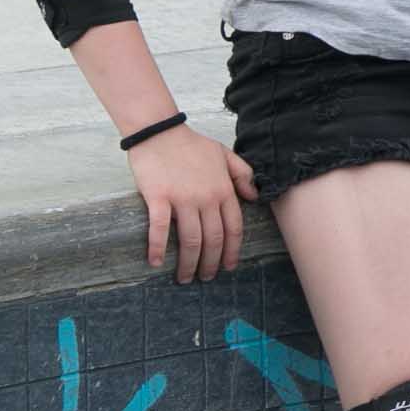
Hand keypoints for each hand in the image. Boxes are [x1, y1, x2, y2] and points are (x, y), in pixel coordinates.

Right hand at [127, 124, 257, 282]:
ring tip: (184, 277)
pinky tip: (155, 262)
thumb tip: (254, 196)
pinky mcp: (159, 198)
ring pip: (191, 240)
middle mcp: (207, 197)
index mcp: (223, 189)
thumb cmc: (191, 145)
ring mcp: (183, 199)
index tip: (229, 267)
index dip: (232, 250)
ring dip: (188, 263)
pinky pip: (158, 229)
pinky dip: (157, 248)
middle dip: (212, 263)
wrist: (160, 133)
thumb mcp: (224, 155)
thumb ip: (242, 174)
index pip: (234, 227)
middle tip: (206, 278)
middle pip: (214, 239)